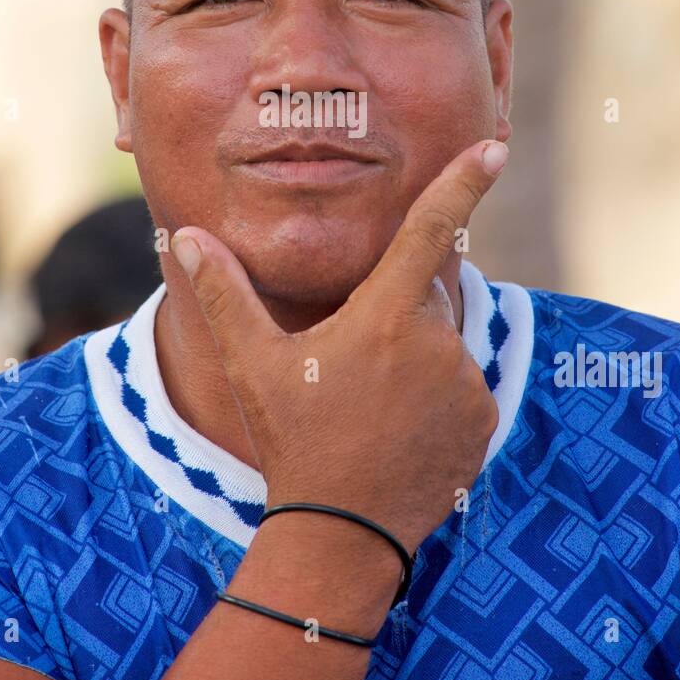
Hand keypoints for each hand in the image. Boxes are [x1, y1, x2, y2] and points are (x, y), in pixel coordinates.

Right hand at [170, 139, 507, 555]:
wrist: (341, 532)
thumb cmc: (293, 440)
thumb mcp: (253, 365)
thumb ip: (224, 293)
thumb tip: (185, 236)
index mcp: (387, 316)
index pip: (431, 228)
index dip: (464, 182)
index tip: (495, 146)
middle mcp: (439, 343)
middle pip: (427, 295)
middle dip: (396, 310)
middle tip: (353, 364)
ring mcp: (467, 385)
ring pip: (444, 343)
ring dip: (414, 356)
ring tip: (370, 406)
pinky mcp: (484, 421)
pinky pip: (462, 386)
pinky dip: (436, 395)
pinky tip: (397, 430)